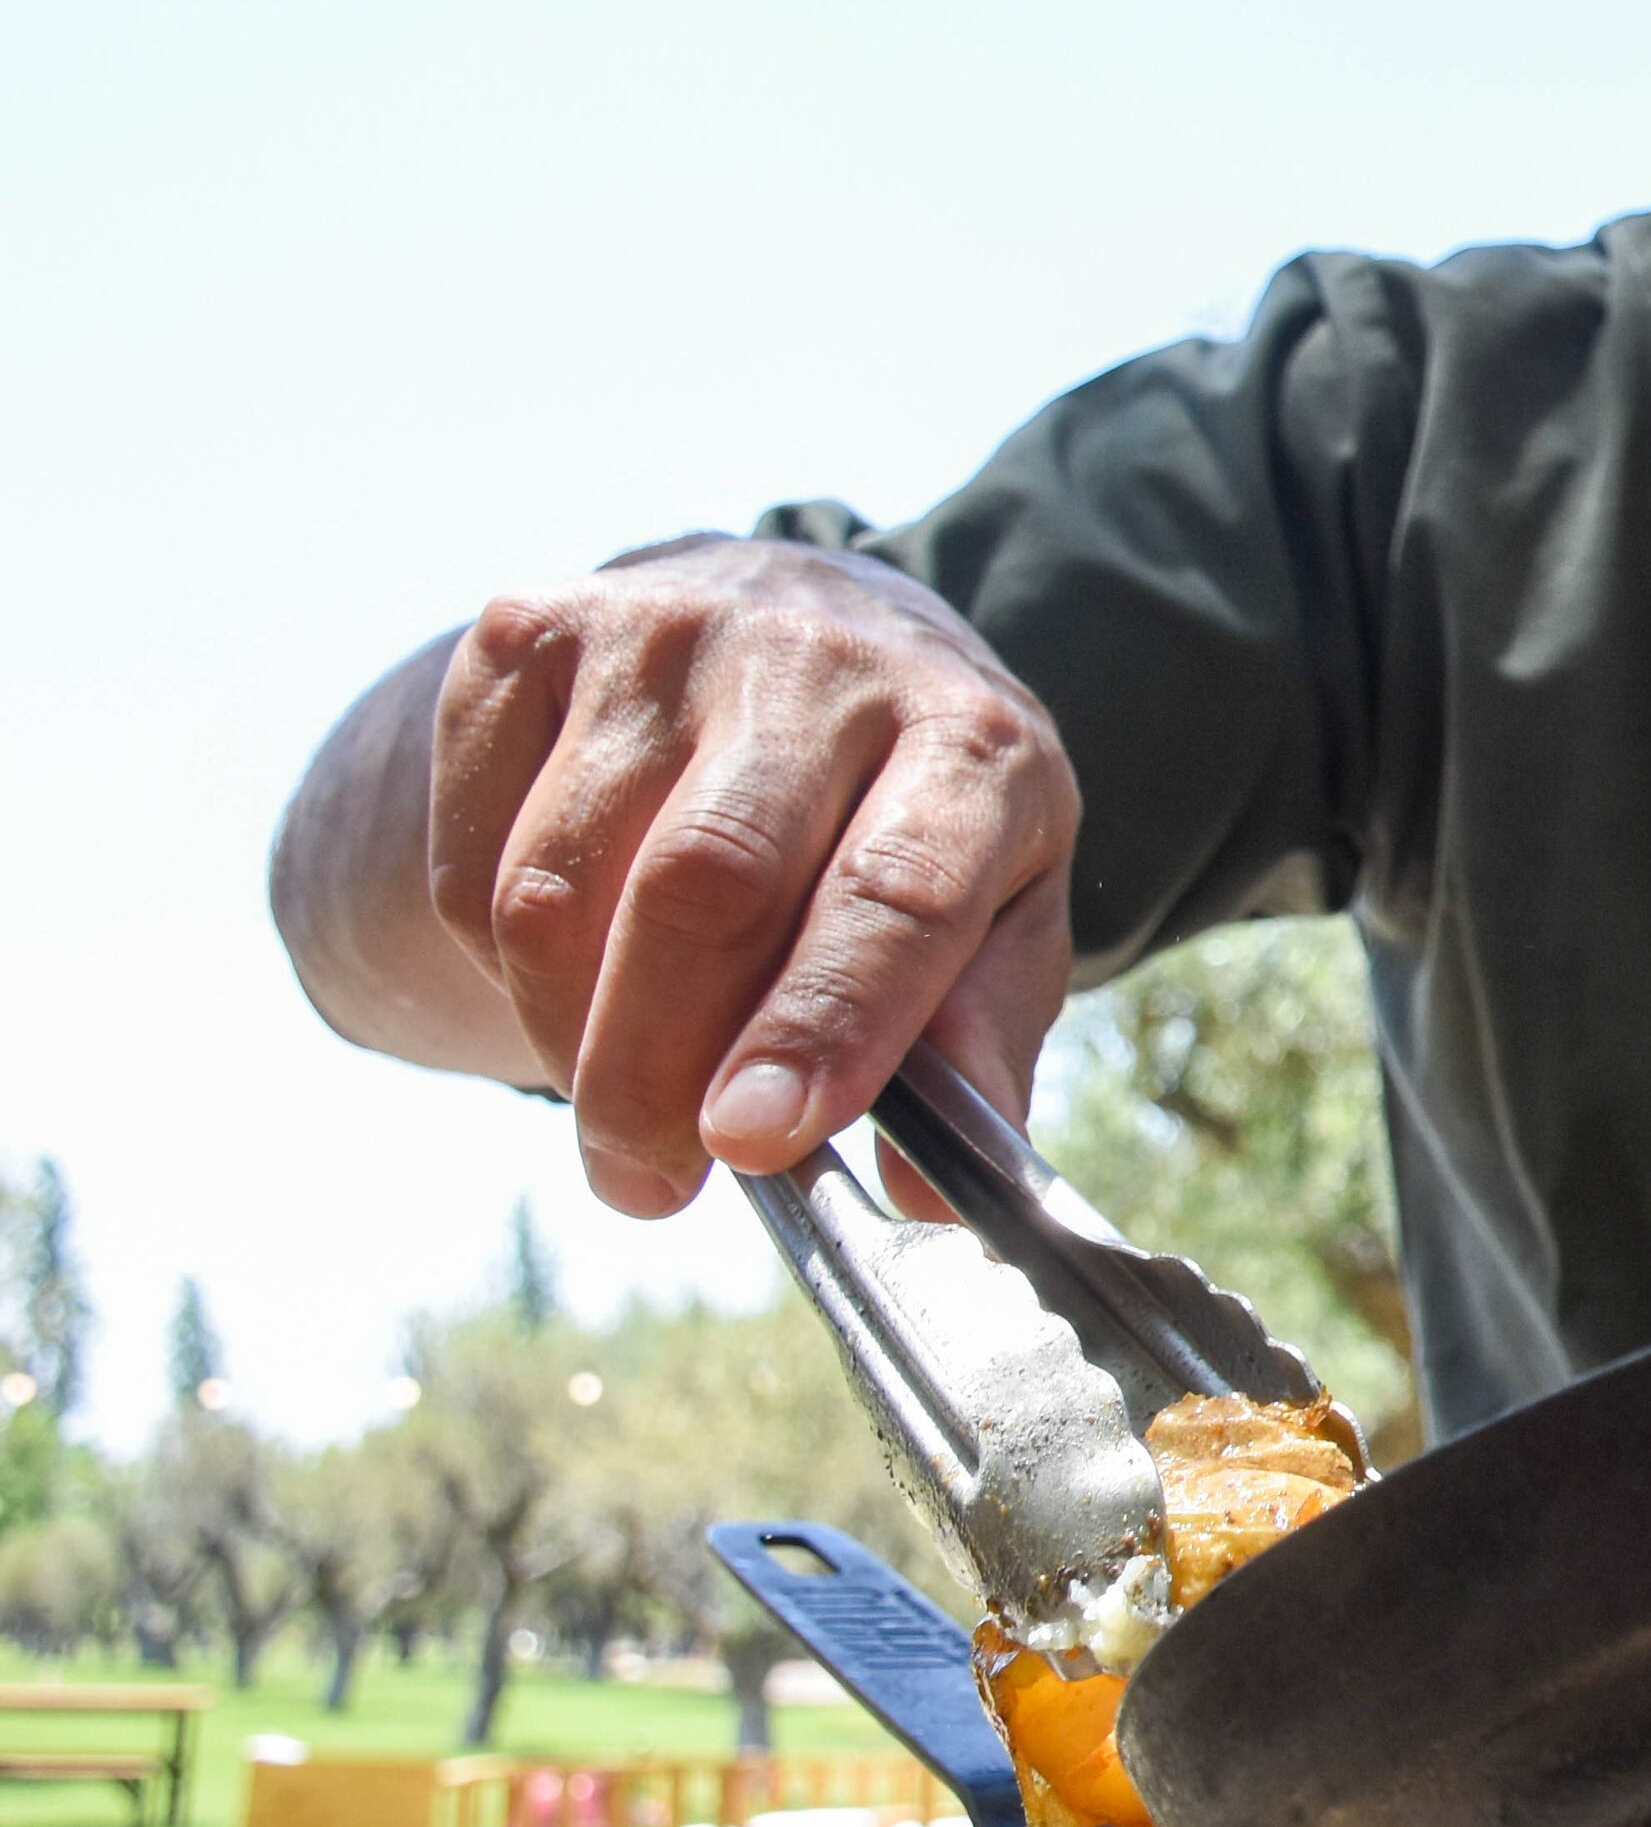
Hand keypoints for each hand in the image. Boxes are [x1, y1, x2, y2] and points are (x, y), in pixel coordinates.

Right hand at [413, 536, 1076, 1213]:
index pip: (894, 892)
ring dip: (568, 1036)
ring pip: (563, 882)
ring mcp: (664, 634)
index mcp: (971, 742)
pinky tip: (570, 984)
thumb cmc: (912, 815)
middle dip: (656, 1067)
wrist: (810, 630)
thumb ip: (975, 1041)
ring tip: (615, 1114)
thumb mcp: (1002, 910)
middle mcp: (820, 665)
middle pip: (705, 884)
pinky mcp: (528, 633)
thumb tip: (927, 1196)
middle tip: (649, 1182)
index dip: (822, 1028)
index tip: (755, 1144)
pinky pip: (473, 852)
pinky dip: (498, 961)